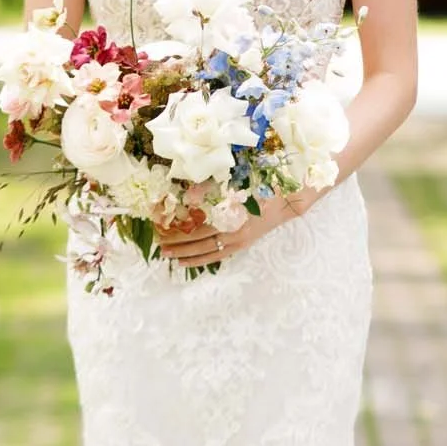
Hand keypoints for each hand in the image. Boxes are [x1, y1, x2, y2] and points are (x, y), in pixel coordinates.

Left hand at [154, 185, 324, 268]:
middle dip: (178, 244)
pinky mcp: (242, 245)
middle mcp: (234, 233)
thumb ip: (211, 190)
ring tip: (168, 256)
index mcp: (232, 216)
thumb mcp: (236, 183)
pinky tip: (187, 262)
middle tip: (159, 244)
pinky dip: (201, 260)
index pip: (199, 226)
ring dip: (186, 254)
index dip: (180, 228)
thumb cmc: (262, 185)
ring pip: (207, 252)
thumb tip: (186, 197)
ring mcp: (239, 241)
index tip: (163, 227)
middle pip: (200, 242)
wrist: (288, 199)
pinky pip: (218, 256)